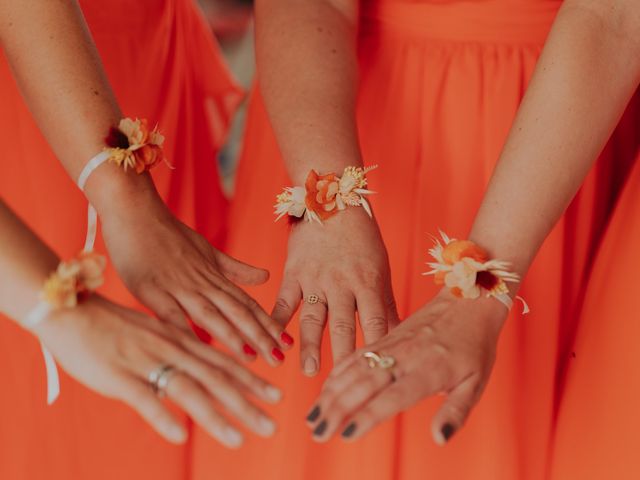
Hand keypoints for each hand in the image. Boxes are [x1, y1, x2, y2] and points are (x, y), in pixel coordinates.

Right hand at [34, 295, 281, 446]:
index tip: (276, 396)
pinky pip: (144, 398)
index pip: (224, 362)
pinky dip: (163, 417)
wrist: (72, 310)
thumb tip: (200, 372)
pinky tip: (180, 436)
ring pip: (189, 390)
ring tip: (238, 440)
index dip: (252, 381)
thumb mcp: (156, 331)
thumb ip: (180, 350)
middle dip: (247, 404)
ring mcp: (147, 361)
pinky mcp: (119, 376)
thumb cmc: (114, 325)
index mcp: (181, 339)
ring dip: (216, 417)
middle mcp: (172, 349)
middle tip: (272, 426)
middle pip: (216, 379)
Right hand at [99, 191, 291, 365]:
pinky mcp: (151, 289)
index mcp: (214, 276)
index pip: (247, 303)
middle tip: (280, 358)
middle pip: (236, 312)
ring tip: (252, 357)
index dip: (267, 323)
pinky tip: (197, 350)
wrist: (134, 210)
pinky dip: (184, 331)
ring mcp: (177, 286)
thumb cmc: (168, 232)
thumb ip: (235, 268)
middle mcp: (201, 283)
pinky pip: (170, 314)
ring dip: (231, 337)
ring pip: (210, 314)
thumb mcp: (207, 251)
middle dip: (259, 336)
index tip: (287, 342)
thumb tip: (265, 277)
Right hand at [272, 208, 398, 375]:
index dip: (377, 348)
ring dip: (311, 346)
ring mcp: (316, 279)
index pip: (376, 322)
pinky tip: (271, 340)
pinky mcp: (294, 273)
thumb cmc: (363, 237)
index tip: (379, 374)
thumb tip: (399, 335)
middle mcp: (342, 283)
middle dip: (344, 356)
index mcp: (369, 281)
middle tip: (345, 386)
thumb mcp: (381, 267)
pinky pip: (283, 300)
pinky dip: (276, 320)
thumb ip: (386, 303)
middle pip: (345, 326)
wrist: (332, 200)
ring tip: (309, 371)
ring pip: (313, 318)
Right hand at [305, 289, 506, 443]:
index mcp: (427, 370)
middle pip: (364, 384)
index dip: (368, 416)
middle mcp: (404, 356)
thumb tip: (439, 439)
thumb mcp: (476, 382)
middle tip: (318, 432)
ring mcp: (391, 345)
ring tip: (313, 416)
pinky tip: (324, 388)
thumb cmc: (475, 346)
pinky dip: (336, 373)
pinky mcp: (384, 338)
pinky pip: (355, 355)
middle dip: (337, 408)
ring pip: (354, 369)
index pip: (392, 397)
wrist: (468, 300)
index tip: (347, 434)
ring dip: (330, 392)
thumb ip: (456, 411)